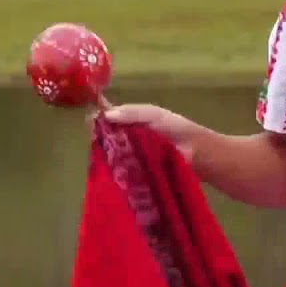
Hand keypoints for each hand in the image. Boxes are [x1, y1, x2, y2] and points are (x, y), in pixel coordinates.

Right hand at [87, 102, 207, 161]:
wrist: (197, 153)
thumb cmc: (177, 130)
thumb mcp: (154, 115)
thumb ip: (132, 113)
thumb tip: (106, 115)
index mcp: (134, 121)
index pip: (110, 118)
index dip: (99, 119)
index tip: (88, 121)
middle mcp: (130, 138)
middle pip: (108, 137)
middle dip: (99, 138)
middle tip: (92, 141)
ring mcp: (132, 157)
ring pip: (113, 154)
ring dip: (106, 154)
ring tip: (98, 154)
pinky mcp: (136, 173)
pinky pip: (122, 170)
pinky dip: (116, 168)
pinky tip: (108, 168)